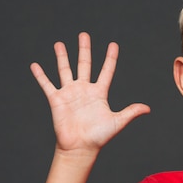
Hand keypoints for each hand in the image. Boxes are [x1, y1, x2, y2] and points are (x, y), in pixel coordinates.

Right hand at [30, 32, 149, 154]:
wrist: (80, 148)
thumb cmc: (99, 137)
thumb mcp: (117, 122)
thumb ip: (131, 112)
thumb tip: (148, 108)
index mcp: (99, 93)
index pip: (106, 71)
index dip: (110, 58)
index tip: (113, 44)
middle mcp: (84, 90)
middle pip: (85, 65)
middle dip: (84, 49)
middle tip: (84, 34)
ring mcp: (70, 94)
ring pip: (65, 70)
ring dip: (62, 57)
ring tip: (59, 44)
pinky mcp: (56, 100)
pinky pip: (47, 85)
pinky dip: (41, 75)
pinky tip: (35, 65)